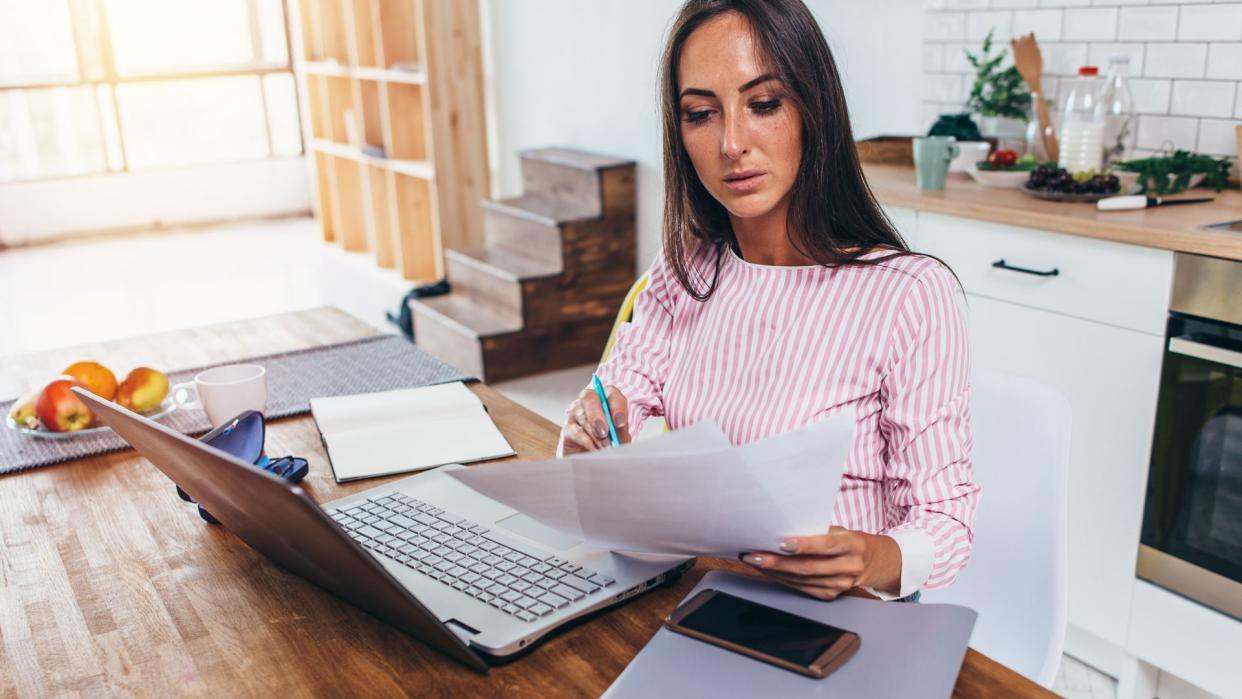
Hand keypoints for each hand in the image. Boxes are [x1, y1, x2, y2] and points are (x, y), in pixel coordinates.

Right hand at [558, 384, 630, 454]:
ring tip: (605, 447)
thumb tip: (620, 438)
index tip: (620, 423)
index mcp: (606, 397)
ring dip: (595, 434)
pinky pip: (575, 432)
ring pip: (583, 418)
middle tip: (605, 433)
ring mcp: (574, 412)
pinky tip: (594, 449)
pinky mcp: (567, 428)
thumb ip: (620, 433)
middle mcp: (588, 400)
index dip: (617, 407)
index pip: (611, 394)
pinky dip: (586, 441)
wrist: (589, 453)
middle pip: (590, 398)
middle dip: (598, 416)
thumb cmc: (608, 439)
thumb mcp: (619, 435)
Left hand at [739, 526, 901, 599]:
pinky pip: (801, 588)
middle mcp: (849, 567)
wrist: (872, 561)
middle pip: (808, 567)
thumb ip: (817, 531)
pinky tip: (768, 571)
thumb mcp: (840, 530)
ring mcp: (840, 585)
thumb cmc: (848, 540)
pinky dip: (781, 579)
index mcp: (853, 544)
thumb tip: (781, 528)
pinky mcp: (830, 595)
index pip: (827, 545)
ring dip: (774, 571)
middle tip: (753, 555)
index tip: (782, 543)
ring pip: (801, 580)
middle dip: (777, 562)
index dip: (805, 545)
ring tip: (753, 561)